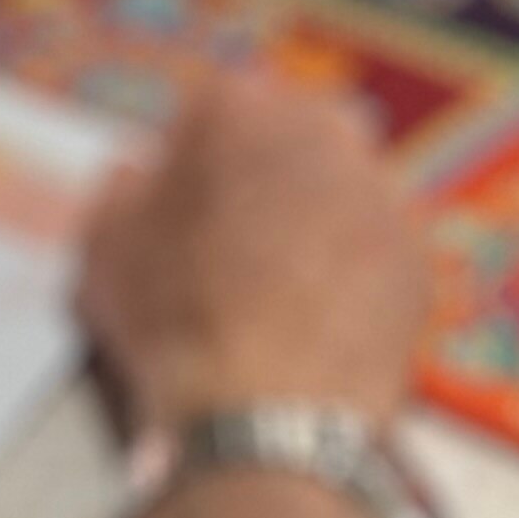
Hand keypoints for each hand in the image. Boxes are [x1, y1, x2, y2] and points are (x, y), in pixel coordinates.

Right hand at [73, 73, 427, 439]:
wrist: (267, 413)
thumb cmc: (174, 323)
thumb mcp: (103, 247)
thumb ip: (119, 191)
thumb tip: (134, 176)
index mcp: (235, 110)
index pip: (216, 104)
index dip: (194, 152)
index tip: (183, 191)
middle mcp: (318, 132)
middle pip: (293, 129)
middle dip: (269, 165)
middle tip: (238, 227)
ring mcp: (377, 191)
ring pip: (342, 182)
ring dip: (316, 211)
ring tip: (278, 278)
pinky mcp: (415, 252)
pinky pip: (377, 242)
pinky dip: (354, 266)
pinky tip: (317, 311)